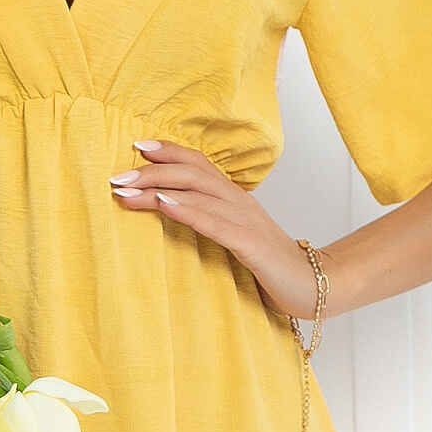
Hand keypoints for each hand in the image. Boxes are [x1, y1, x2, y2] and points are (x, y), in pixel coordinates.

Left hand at [109, 138, 330, 319]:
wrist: (314, 285)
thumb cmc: (268, 264)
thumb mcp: (234, 235)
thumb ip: (209, 220)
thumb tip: (169, 210)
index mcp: (234, 198)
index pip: (199, 164)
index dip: (169, 152)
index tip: (136, 147)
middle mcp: (239, 202)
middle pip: (192, 173)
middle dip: (151, 172)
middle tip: (117, 175)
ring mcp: (246, 221)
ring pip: (197, 193)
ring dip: (158, 188)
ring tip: (127, 189)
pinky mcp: (250, 244)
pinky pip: (214, 223)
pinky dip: (188, 211)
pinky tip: (165, 205)